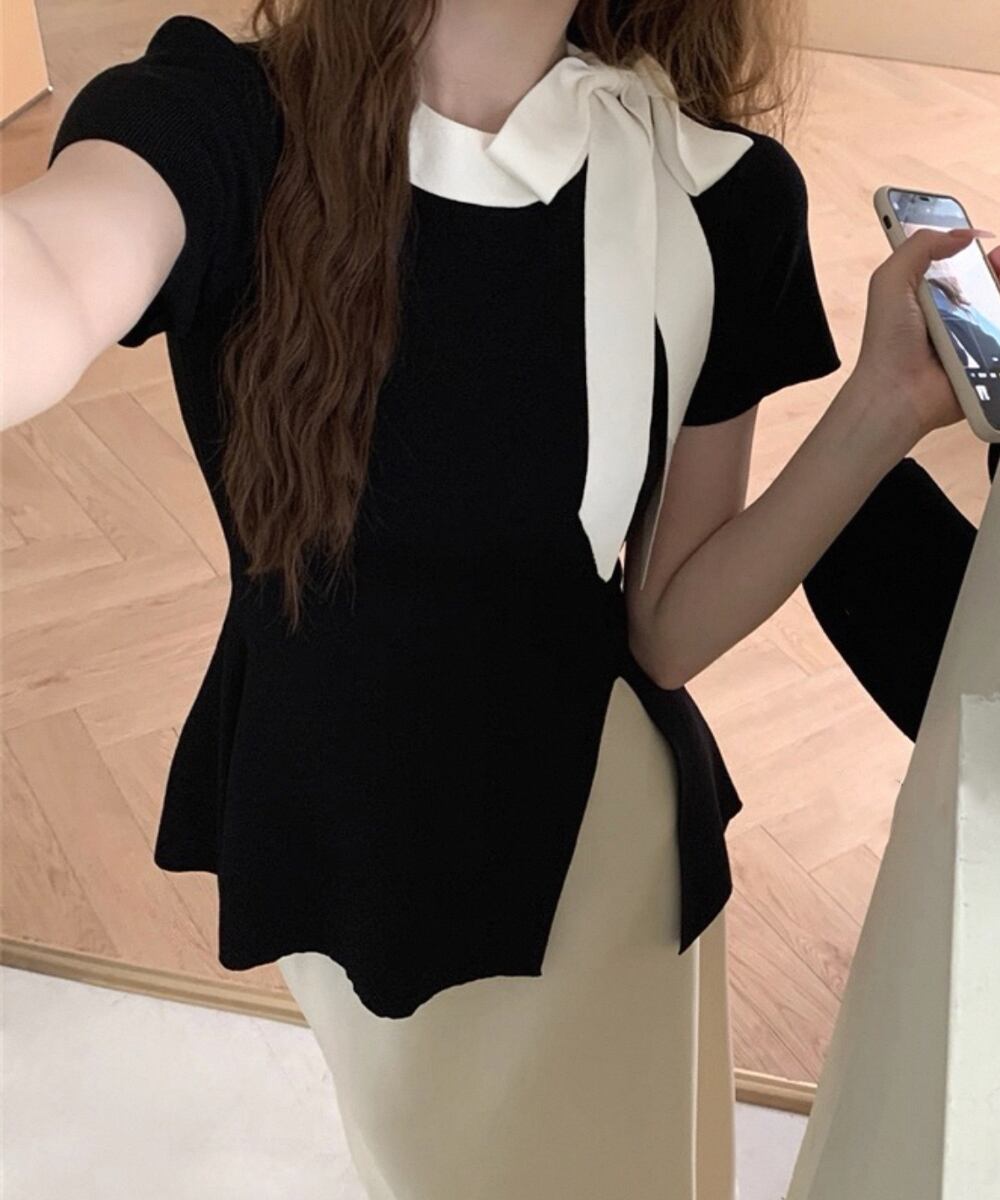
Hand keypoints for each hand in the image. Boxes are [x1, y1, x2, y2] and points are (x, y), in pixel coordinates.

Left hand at [853, 228, 998, 440]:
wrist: (898, 392)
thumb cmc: (888, 342)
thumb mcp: (891, 280)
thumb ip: (921, 246)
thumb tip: (965, 232)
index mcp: (934, 295)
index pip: (968, 264)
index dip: (980, 253)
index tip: (986, 242)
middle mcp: (958, 315)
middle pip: (994, 282)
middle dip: (999, 267)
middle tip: (996, 260)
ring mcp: (977, 339)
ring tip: (997, 285)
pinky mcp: (991, 361)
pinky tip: (996, 315)